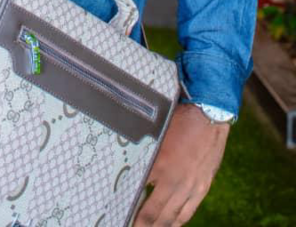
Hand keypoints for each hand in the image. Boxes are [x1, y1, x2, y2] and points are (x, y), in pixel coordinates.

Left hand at [133, 102, 229, 225]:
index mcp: (160, 166)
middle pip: (156, 212)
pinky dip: (178, 221)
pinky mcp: (202, 188)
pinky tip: (171, 225)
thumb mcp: (157, 135)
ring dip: (160, 226)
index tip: (123, 213)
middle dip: (143, 224)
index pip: (140, 194)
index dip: (131, 208)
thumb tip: (133, 164)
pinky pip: (188, 211)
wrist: (208, 117)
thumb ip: (147, 154)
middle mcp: (175, 181)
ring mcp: (190, 187)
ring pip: (173, 217)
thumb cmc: (180, 121)